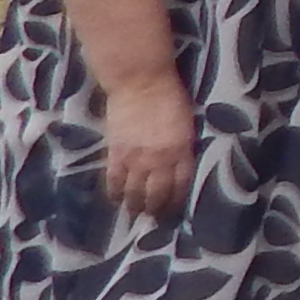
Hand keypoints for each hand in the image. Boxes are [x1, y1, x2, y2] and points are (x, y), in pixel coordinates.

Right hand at [97, 75, 193, 218]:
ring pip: (134, 193)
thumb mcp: (186, 124)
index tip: (175, 211)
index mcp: (181, 151)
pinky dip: (114, 192)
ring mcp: (135, 159)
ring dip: (135, 205)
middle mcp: (159, 160)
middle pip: (157, 195)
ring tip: (135, 212)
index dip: (177, 202)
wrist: (141, 81)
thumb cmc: (170, 96)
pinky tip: (116, 198)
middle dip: (156, 210)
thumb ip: (182, 147)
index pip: (180, 186)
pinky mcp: (115, 153)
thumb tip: (180, 164)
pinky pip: (114, 180)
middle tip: (154, 218)